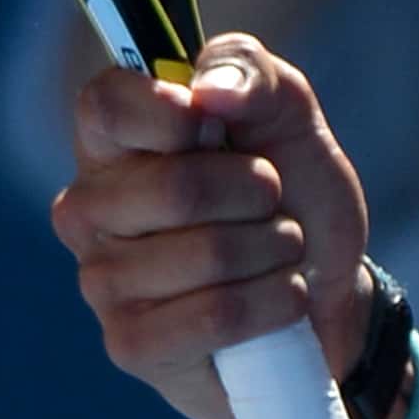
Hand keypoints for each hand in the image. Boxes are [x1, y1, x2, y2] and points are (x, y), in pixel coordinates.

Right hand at [50, 35, 373, 418]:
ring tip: (277, 250)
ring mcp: (102, 282)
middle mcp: (89, 209)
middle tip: (271, 200)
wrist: (330, 285)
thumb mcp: (289, 114)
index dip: (175, 112)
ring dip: (276, 248)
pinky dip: (275, 301)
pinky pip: (217, 316)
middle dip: (258, 191)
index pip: (105, 103)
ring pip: (209, 254)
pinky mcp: (131, 346)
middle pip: (176, 187)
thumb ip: (250, 72)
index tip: (219, 125)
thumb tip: (210, 90)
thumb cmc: (294, 191)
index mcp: (112, 141)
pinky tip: (277, 298)